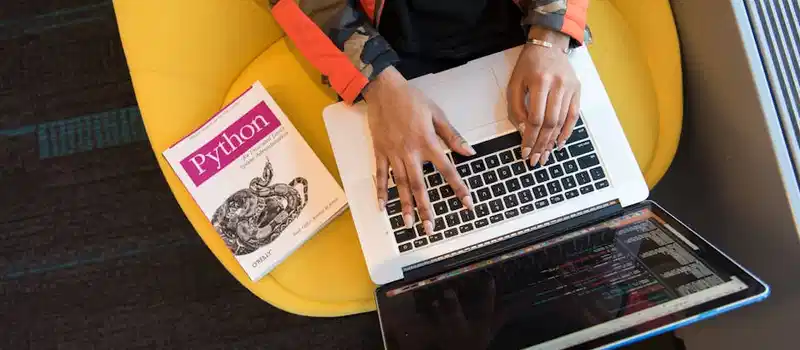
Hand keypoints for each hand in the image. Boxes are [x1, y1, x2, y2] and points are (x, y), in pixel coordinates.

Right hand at [365, 67, 475, 234]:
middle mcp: (410, 152)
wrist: (383, 89)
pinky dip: (381, 191)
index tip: (467, 204)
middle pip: (420, 185)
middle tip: (430, 228)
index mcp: (427, 142)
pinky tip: (383, 207)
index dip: (459, 188)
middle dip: (426, 208)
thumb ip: (452, 135)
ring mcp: (393, 154)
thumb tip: (469, 152)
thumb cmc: (411, 99)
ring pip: (401, 184)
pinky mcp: (380, 152)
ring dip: (405, 205)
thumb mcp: (437, 113)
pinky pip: (381, 175)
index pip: (447, 170)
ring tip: (409, 224)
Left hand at [507, 27, 580, 165]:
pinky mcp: (577, 90)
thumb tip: (524, 131)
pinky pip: (573, 116)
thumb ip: (516, 108)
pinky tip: (559, 143)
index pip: (536, 118)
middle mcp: (558, 85)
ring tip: (545, 155)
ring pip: (562, 122)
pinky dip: (567, 132)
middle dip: (542, 144)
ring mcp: (571, 88)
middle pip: (550, 123)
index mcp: (540, 82)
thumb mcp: (514, 83)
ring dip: (553, 141)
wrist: (549, 45)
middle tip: (536, 160)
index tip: (525, 151)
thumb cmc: (528, 65)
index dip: (530, 137)